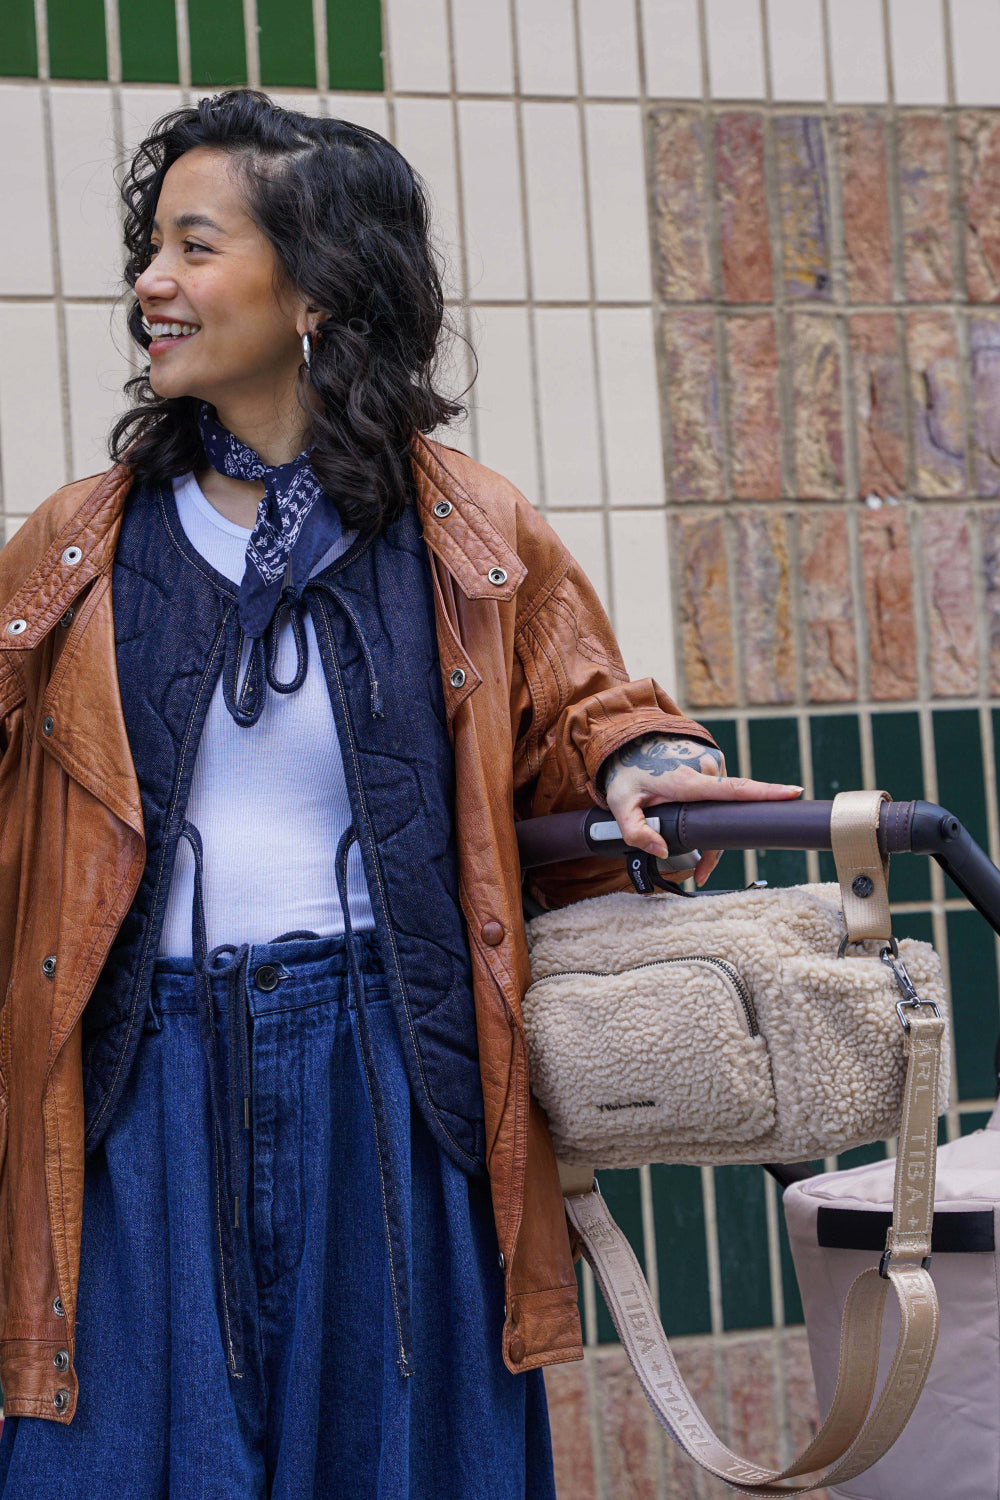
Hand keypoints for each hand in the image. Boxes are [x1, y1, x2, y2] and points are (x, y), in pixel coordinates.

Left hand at [600, 733, 803, 886]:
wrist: (628, 739)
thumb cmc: (626, 772)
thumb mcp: (621, 804)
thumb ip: (635, 831)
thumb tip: (662, 852)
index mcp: (688, 780)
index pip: (733, 789)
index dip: (765, 793)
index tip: (793, 794)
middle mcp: (705, 768)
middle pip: (725, 815)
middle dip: (715, 846)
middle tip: (700, 874)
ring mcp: (711, 763)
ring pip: (722, 806)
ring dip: (711, 827)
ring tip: (688, 843)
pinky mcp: (713, 763)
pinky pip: (719, 793)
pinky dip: (712, 808)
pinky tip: (693, 815)